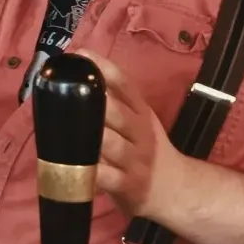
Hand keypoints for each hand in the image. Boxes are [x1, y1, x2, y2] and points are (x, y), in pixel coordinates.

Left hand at [84, 52, 187, 221]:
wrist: (175, 189)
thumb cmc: (143, 149)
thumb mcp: (137, 121)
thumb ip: (113, 100)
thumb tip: (75, 71)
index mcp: (141, 113)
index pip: (127, 86)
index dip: (106, 69)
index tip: (81, 54)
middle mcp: (140, 132)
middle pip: (119, 113)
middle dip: (98, 103)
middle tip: (70, 91)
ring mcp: (136, 160)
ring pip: (112, 145)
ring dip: (92, 137)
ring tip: (68, 130)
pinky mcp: (129, 185)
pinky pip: (108, 178)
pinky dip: (92, 173)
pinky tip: (73, 167)